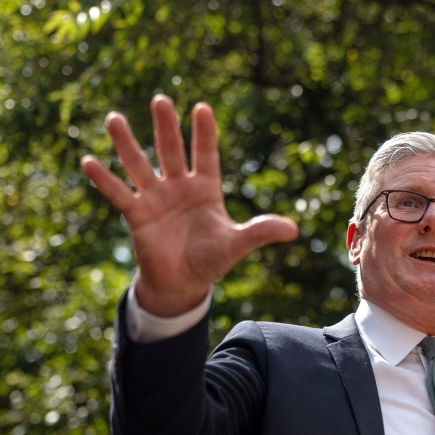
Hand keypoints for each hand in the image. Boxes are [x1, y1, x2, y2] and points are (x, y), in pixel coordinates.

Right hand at [81, 95, 297, 316]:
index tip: (203, 108)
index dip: (204, 134)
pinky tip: (88, 161)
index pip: (206, 155)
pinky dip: (104, 179)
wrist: (184, 283)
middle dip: (166, 127)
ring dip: (126, 143)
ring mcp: (155, 198)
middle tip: (161, 100)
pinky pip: (118, 193)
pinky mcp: (136, 215)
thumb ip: (261, 232)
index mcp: (206, 189)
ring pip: (139, 165)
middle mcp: (178, 187)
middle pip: (171, 150)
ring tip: (114, 119)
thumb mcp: (238, 244)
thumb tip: (295, 230)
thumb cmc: (211, 260)